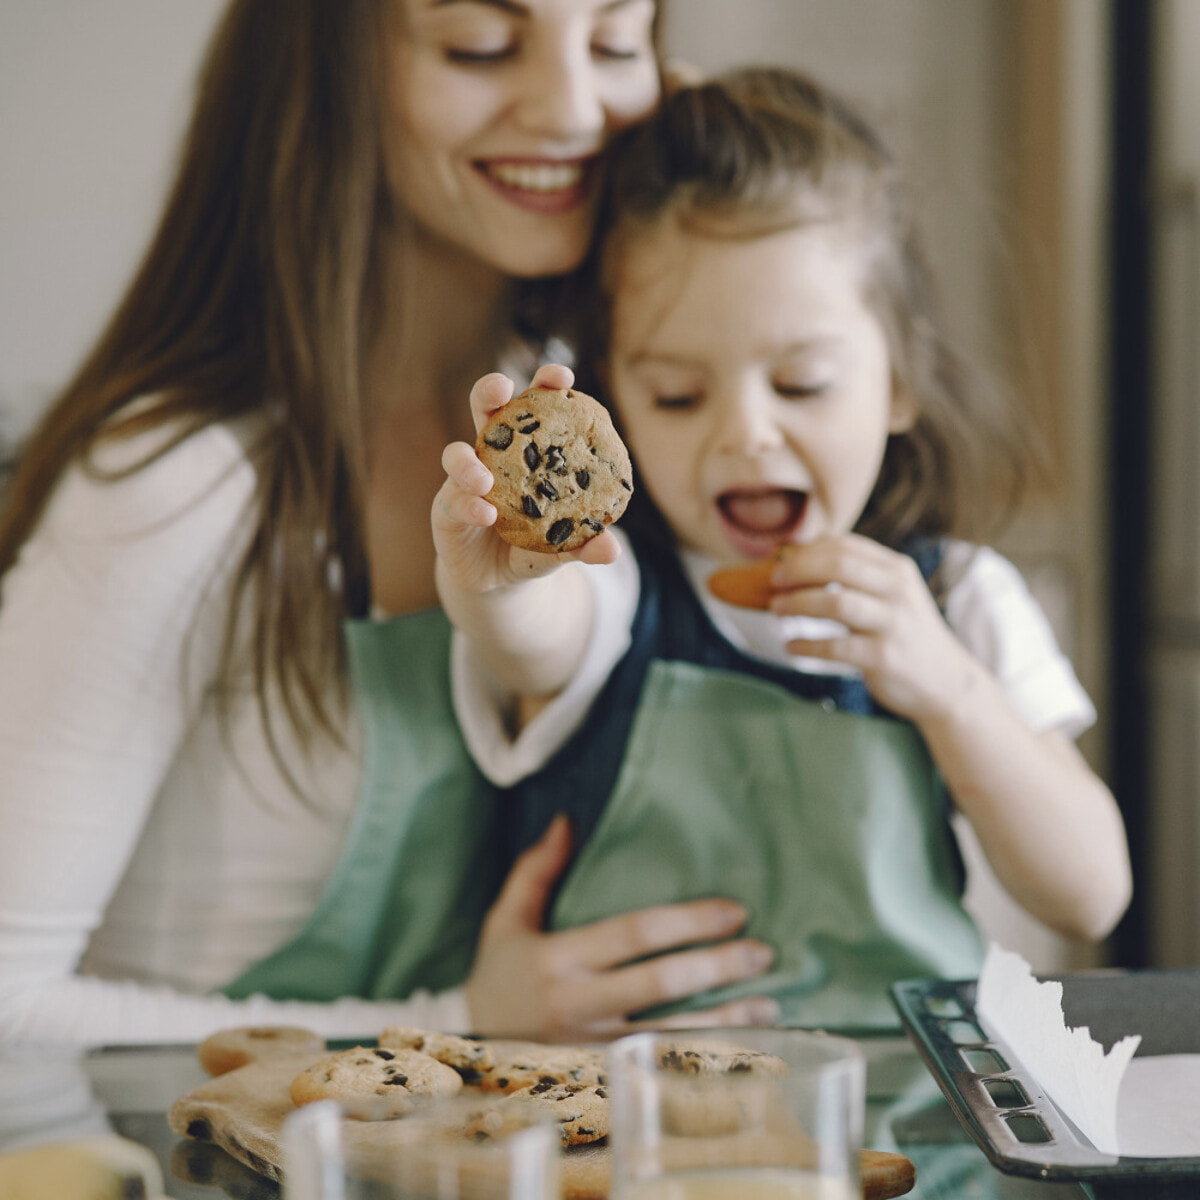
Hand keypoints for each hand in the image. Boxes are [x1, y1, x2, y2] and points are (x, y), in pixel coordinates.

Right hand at [433, 364, 619, 598]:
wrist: (499, 581)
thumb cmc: (534, 547)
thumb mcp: (563, 546)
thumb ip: (584, 544)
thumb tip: (611, 548)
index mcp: (526, 450)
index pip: (534, 408)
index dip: (545, 385)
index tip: (562, 378)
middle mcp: (492, 456)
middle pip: (485, 409)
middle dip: (490, 390)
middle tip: (503, 389)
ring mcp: (464, 481)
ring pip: (456, 455)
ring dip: (469, 462)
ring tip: (484, 479)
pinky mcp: (446, 510)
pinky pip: (452, 501)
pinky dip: (468, 505)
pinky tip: (485, 514)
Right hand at [465, 815, 779, 1040]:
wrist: (467, 1050)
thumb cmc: (497, 975)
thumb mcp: (504, 919)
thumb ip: (536, 870)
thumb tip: (567, 819)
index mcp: (559, 958)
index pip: (633, 934)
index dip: (686, 922)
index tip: (734, 910)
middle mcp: (578, 1005)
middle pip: (659, 984)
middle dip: (716, 967)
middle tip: (762, 952)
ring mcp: (592, 1049)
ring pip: (669, 1036)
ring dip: (724, 1022)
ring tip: (770, 1005)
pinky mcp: (602, 1080)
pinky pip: (662, 1069)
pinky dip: (705, 1062)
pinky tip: (744, 1053)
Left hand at [770, 533, 973, 722]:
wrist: (945, 683)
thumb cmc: (904, 633)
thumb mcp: (892, 595)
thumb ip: (856, 574)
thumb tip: (797, 557)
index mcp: (897, 570)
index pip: (845, 545)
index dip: (807, 550)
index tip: (780, 560)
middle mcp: (898, 592)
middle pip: (838, 566)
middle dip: (797, 570)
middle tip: (774, 582)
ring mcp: (893, 625)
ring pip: (835, 602)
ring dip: (797, 604)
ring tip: (777, 609)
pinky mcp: (884, 658)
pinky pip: (835, 647)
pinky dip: (806, 645)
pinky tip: (791, 646)